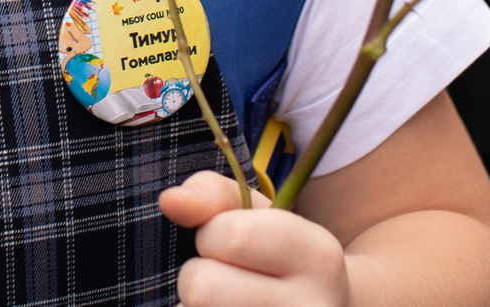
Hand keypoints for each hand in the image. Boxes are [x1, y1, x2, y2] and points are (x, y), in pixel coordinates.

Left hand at [161, 172, 348, 305]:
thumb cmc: (275, 253)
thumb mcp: (255, 212)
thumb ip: (211, 194)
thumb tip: (171, 202)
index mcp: (319, 258)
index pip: (232, 237)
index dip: (212, 235)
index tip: (230, 241)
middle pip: (202, 288)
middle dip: (198, 276)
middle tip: (226, 279)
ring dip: (196, 306)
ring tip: (229, 301)